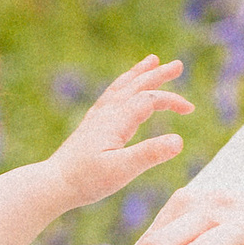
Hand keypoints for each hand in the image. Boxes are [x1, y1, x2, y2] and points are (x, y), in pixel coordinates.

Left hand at [42, 56, 188, 212]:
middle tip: (177, 65)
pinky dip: (122, 85)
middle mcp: (106, 113)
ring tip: (151, 61)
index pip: (149, 99)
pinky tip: (124, 88)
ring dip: (138, 74)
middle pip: (135, 86)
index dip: (171, 100)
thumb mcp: (122, 171)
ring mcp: (97, 117)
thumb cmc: (87, 180)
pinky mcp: (91, 125)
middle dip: (157, 75)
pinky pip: (110, 96)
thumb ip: (150, 154)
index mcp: (116, 120)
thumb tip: (179, 140)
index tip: (190, 109)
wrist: (53, 183)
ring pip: (121, 87)